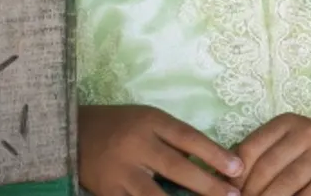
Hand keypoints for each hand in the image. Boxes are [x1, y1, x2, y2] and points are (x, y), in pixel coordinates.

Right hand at [78, 104, 242, 195]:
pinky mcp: (107, 192)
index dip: (215, 154)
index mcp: (150, 122)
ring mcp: (119, 172)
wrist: (72, 134)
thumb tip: (209, 163)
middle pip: (176, 167)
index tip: (238, 168)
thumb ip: (175, 139)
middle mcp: (135, 146)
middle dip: (207, 185)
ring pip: (154, 195)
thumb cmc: (122, 126)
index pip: (188, 138)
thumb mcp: (149, 121)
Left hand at [232, 113, 310, 195]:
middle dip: (251, 194)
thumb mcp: (286, 150)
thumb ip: (258, 162)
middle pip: (267, 168)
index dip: (235, 178)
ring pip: (288, 182)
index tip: (231, 195)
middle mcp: (308, 129)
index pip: (250, 150)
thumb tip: (224, 184)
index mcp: (286, 123)